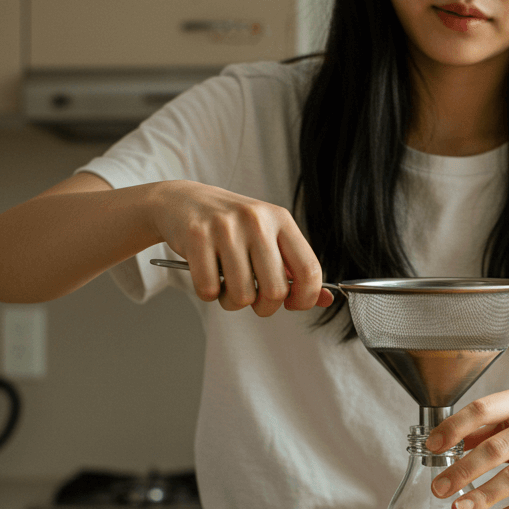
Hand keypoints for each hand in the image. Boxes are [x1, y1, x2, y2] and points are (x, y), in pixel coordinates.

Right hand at [148, 180, 331, 315]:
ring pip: (241, 295)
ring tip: (227, 286)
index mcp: (281, 219)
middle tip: (253, 298)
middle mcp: (256, 220)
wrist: (182, 200)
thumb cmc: (231, 226)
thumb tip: (326, 300)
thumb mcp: (267, 237)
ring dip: (233, 302)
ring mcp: (225, 227)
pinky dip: (208, 293)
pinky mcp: (197, 237)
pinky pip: (209, 290)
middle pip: (274, 291)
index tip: (293, 304)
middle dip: (264, 307)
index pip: (309, 270)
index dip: (306, 298)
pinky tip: (207, 275)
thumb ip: (294, 268)